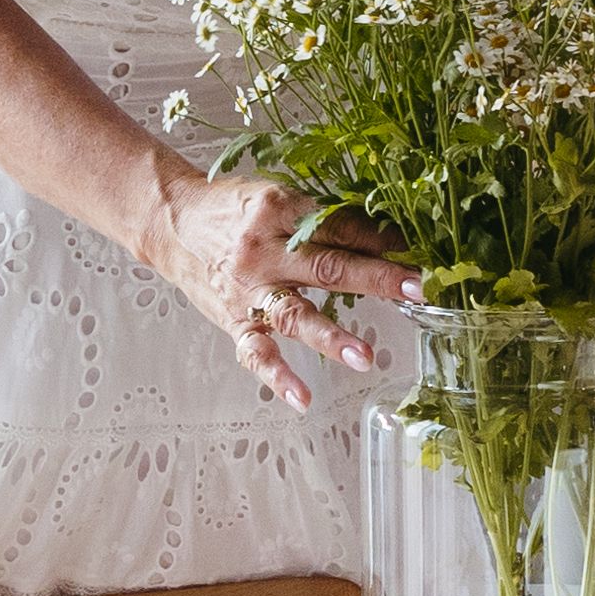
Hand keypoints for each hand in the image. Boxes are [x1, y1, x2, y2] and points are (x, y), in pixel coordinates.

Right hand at [137, 168, 418, 411]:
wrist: (171, 223)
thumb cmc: (233, 208)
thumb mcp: (277, 197)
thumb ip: (324, 217)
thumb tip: (386, 236)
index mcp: (279, 208)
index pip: (340, 226)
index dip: (383, 240)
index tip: (423, 251)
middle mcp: (263, 250)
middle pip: (327, 266)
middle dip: (377, 279)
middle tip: (418, 290)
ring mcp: (248, 289)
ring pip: (295, 314)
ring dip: (332, 338)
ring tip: (366, 357)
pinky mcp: (234, 319)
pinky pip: (255, 352)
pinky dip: (277, 377)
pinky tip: (302, 398)